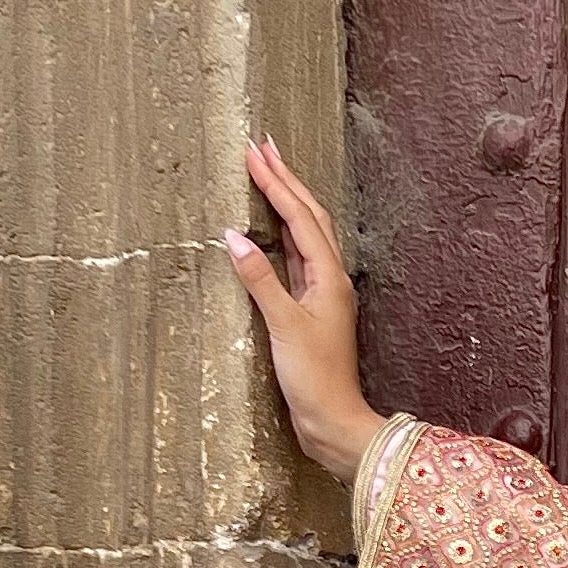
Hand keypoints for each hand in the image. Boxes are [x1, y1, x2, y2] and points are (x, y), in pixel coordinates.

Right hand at [225, 136, 381, 482]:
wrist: (333, 421)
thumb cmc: (314, 379)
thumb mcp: (283, 327)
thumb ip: (259, 280)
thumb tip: (234, 237)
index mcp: (328, 277)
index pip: (300, 217)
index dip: (277, 182)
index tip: (256, 152)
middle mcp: (329, 279)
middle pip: (308, 216)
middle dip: (286, 179)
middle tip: (263, 146)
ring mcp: (321, 293)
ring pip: (305, 234)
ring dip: (286, 201)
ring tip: (267, 172)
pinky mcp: (309, 310)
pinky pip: (296, 258)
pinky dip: (282, 234)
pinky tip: (269, 228)